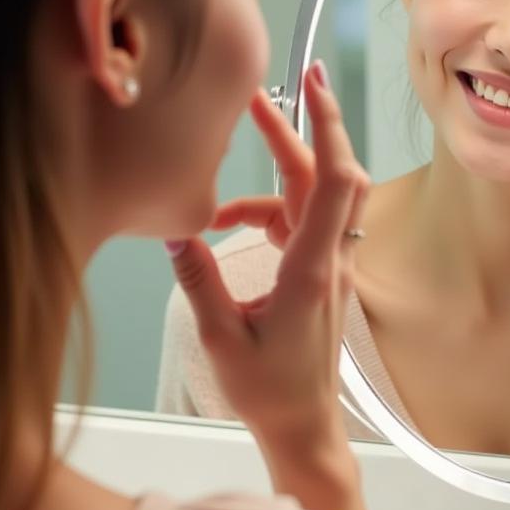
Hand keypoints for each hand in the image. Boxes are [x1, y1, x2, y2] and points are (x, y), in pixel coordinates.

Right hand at [166, 63, 370, 509]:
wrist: (304, 424)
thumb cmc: (269, 389)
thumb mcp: (221, 336)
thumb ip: (199, 278)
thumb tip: (176, 228)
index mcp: (311, 268)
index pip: (333, 181)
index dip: (326, 127)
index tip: (312, 86)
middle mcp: (330, 257)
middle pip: (330, 175)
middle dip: (304, 126)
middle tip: (266, 92)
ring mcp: (330, 263)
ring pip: (317, 194)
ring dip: (280, 167)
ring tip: (236, 152)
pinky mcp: (321, 270)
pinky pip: (300, 220)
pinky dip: (267, 209)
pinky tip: (227, 222)